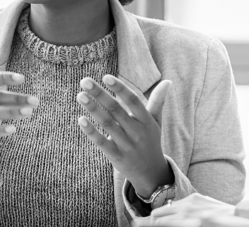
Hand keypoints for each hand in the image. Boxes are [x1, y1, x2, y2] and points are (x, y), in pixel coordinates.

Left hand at [76, 76, 173, 197]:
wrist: (151, 173)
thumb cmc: (150, 141)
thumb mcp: (156, 122)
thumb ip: (158, 101)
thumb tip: (167, 81)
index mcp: (146, 121)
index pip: (133, 101)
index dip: (120, 89)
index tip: (106, 76)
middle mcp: (137, 132)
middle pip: (116, 110)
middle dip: (100, 94)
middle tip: (85, 81)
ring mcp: (126, 145)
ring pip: (108, 124)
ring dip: (93, 109)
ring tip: (80, 95)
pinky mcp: (116, 156)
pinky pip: (102, 143)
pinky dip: (92, 132)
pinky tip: (81, 120)